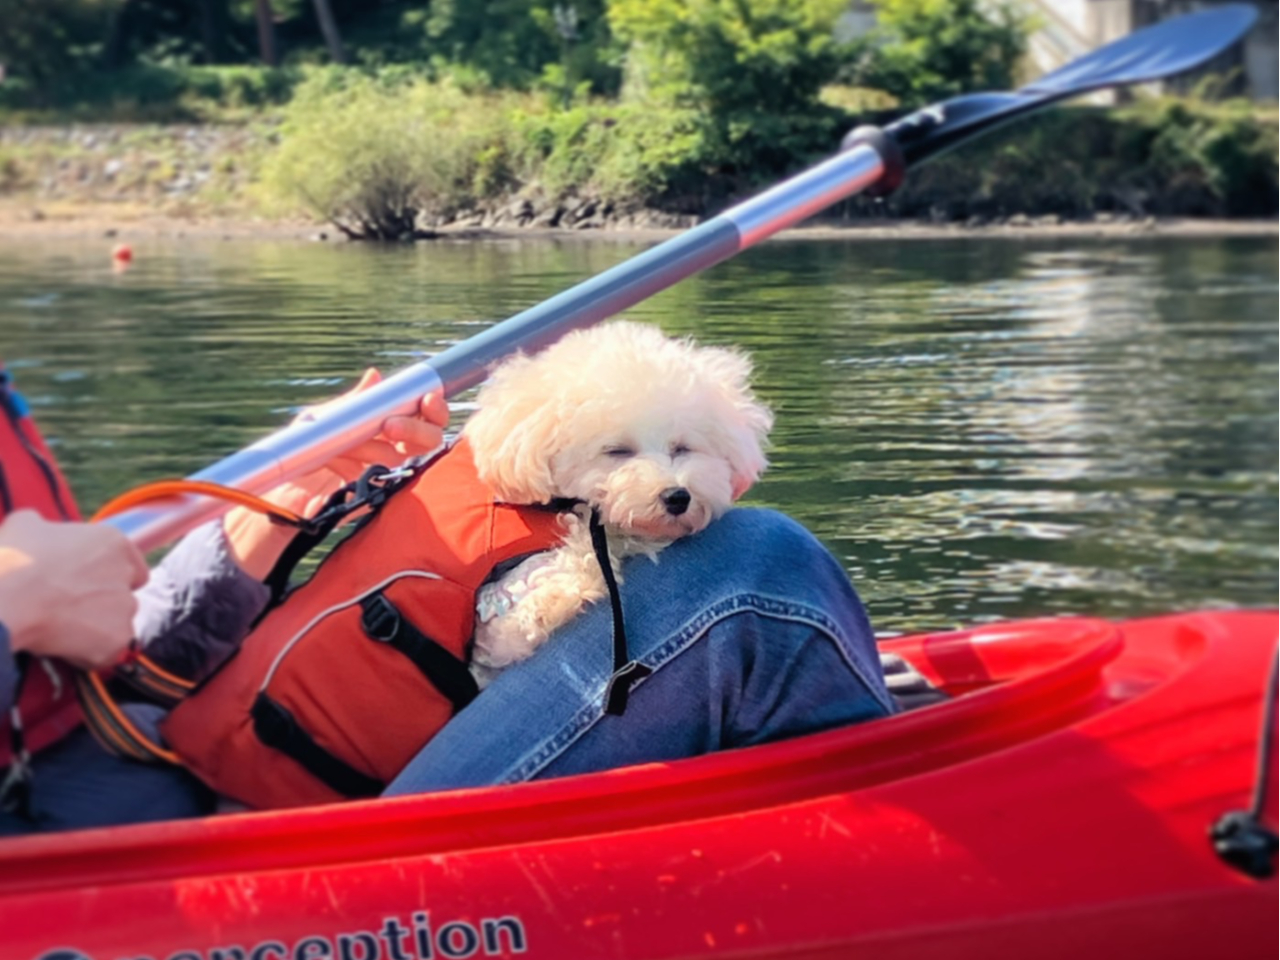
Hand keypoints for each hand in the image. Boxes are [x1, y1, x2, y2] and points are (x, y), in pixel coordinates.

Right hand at [0, 510, 148, 669]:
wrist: (4, 598)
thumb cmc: (13, 560)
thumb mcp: (25, 525)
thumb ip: (46, 528)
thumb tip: (39, 529)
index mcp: (112, 543)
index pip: (131, 565)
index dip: (109, 578)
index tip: (86, 587)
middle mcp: (126, 573)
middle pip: (122, 595)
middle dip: (100, 604)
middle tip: (66, 609)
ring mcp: (125, 607)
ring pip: (116, 623)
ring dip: (95, 628)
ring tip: (59, 628)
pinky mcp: (116, 638)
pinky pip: (107, 652)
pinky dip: (89, 654)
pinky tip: (62, 647)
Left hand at [223, 368, 448, 579]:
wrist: (286, 491)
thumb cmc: (304, 451)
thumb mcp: (325, 420)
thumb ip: (354, 402)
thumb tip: (375, 376)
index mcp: (385, 423)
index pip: (424, 414)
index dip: (433, 407)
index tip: (427, 400)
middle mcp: (393, 447)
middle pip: (430, 437)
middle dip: (416, 429)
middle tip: (389, 427)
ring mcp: (389, 472)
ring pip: (408, 458)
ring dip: (376, 448)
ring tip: (347, 448)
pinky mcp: (380, 495)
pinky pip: (388, 481)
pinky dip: (363, 469)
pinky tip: (342, 468)